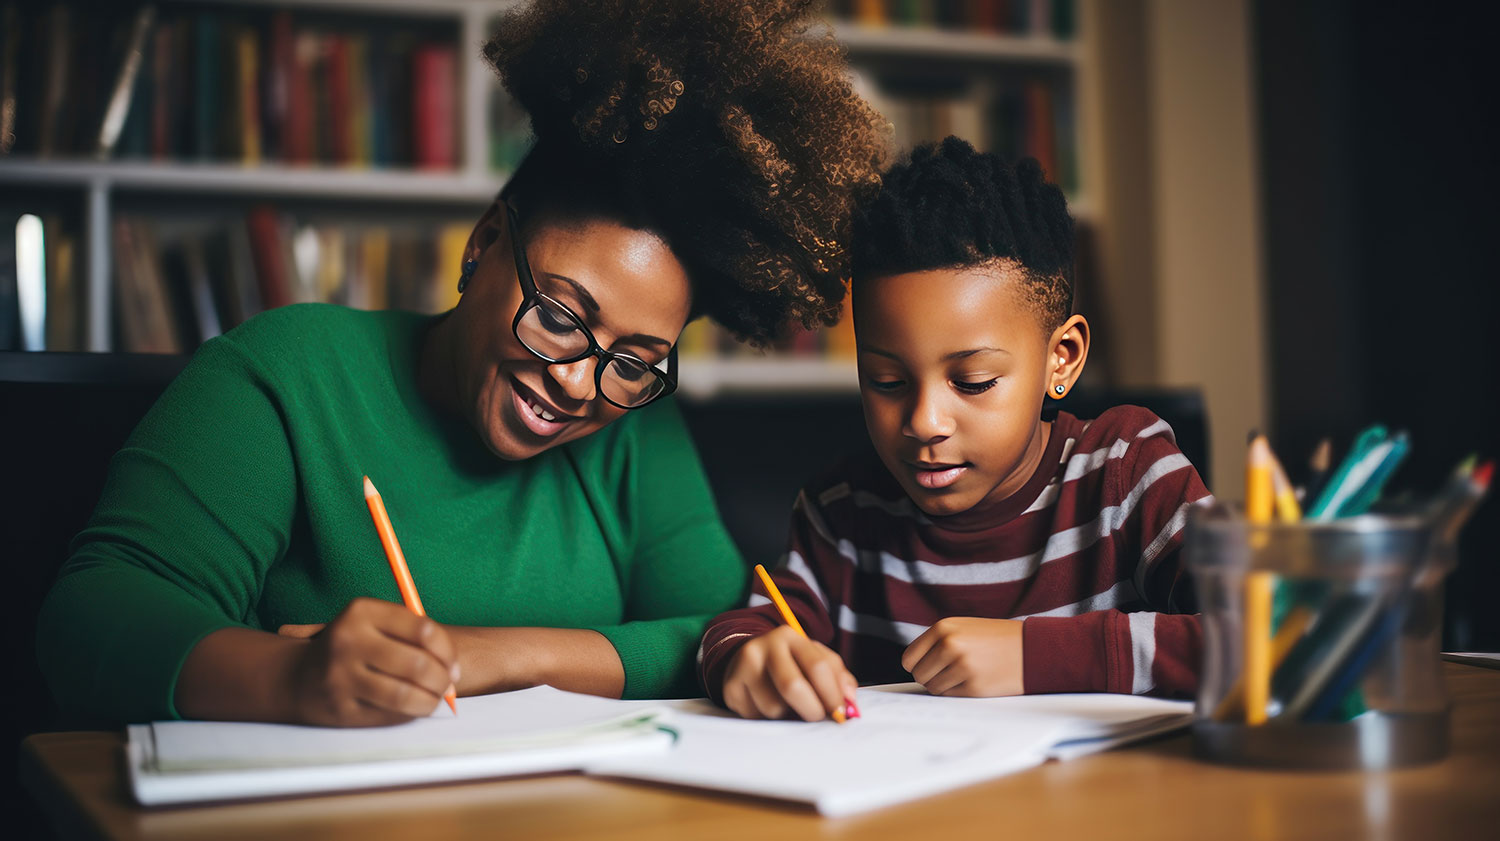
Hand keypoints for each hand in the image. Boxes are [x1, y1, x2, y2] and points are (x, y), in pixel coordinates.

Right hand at [285, 597, 459, 726]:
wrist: (297, 676)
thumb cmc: (353, 646)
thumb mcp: (374, 624)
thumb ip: (413, 634)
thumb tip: (453, 666)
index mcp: (361, 612)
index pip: (423, 630)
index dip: (447, 651)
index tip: (453, 663)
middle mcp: (347, 641)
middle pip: (417, 665)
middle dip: (443, 679)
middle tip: (448, 685)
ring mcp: (340, 677)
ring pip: (405, 695)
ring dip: (431, 701)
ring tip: (436, 698)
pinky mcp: (340, 708)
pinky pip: (389, 716)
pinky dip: (409, 714)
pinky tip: (412, 708)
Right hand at [721, 625, 856, 720]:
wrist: (747, 657)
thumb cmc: (791, 662)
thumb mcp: (815, 659)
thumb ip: (838, 678)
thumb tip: (850, 703)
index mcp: (791, 636)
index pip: (817, 666)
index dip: (832, 694)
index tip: (840, 713)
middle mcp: (764, 646)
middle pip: (792, 686)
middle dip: (811, 709)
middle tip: (817, 716)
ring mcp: (744, 666)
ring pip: (773, 707)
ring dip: (786, 715)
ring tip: (786, 704)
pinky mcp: (731, 686)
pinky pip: (756, 716)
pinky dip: (767, 718)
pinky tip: (766, 704)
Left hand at [902, 617, 1023, 696]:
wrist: (1033, 648)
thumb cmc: (997, 639)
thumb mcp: (964, 628)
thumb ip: (938, 641)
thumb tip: (913, 666)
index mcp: (944, 628)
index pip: (910, 658)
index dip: (917, 666)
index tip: (927, 668)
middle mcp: (950, 645)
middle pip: (920, 675)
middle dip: (930, 678)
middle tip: (947, 673)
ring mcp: (962, 666)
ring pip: (933, 688)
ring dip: (944, 686)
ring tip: (963, 675)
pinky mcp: (973, 686)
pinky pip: (950, 696)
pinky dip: (957, 692)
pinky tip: (974, 681)